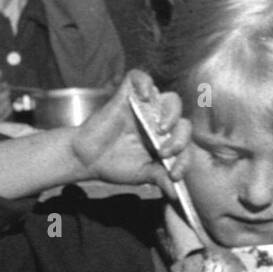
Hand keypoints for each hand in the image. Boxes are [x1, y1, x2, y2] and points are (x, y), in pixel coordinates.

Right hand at [68, 70, 191, 189]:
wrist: (87, 159)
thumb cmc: (116, 165)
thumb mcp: (143, 174)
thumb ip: (161, 178)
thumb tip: (176, 193)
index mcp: (167, 138)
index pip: (185, 143)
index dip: (184, 158)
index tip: (174, 174)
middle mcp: (159, 120)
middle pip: (182, 120)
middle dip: (180, 138)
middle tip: (165, 152)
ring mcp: (145, 107)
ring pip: (170, 99)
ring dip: (171, 114)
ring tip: (160, 129)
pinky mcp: (126, 96)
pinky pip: (140, 78)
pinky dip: (145, 82)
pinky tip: (144, 96)